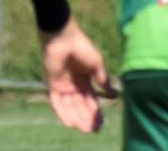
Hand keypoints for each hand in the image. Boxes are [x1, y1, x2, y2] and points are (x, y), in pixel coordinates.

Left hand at [40, 18, 116, 132]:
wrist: (63, 37)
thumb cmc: (82, 47)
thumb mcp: (97, 64)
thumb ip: (103, 80)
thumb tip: (115, 95)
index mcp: (85, 80)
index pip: (91, 100)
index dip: (96, 112)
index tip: (102, 123)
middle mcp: (74, 85)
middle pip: (81, 106)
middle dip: (87, 118)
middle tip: (93, 129)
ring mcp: (63, 85)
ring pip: (70, 106)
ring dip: (77, 118)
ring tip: (84, 128)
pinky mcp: (52, 84)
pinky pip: (57, 101)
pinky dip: (62, 112)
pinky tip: (70, 122)